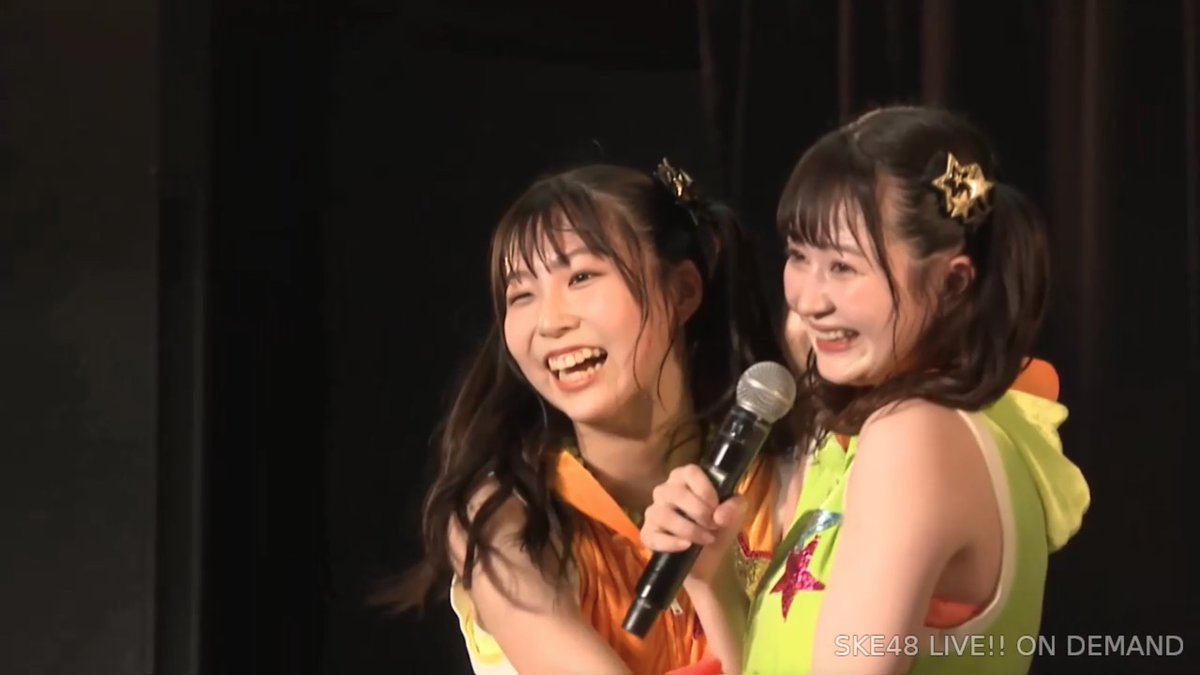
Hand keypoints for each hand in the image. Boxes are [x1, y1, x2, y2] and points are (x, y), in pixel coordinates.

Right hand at [640, 464, 747, 584]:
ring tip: (706, 539)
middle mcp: (665, 491)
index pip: (690, 472)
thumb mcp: (734, 513)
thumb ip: (734, 507)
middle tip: (714, 526)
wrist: (709, 557)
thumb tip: (719, 517)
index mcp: (684, 478)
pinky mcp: (648, 534)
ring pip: (663, 514)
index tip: (716, 507)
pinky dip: (671, 543)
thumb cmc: (718, 526)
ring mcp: (654, 512)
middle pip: (677, 493)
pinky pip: (653, 536)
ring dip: (689, 529)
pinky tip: (686, 546)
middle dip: (700, 512)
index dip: (705, 490)